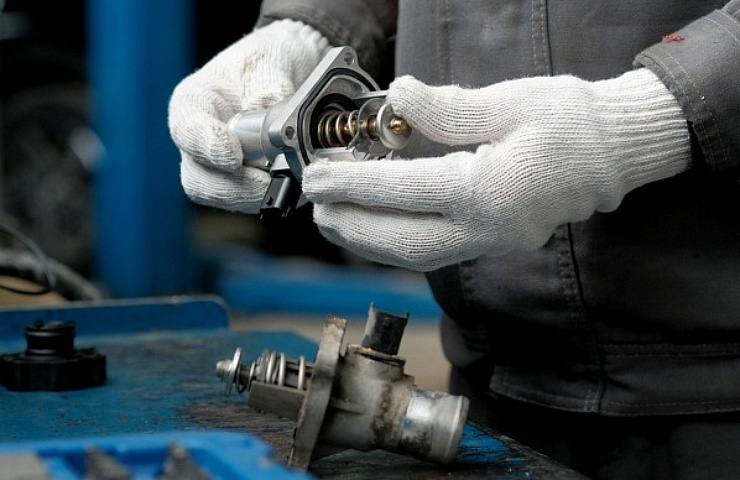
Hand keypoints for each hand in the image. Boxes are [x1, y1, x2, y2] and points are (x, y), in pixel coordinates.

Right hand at [168, 20, 329, 212]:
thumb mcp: (271, 58)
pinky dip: (277, 196)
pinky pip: (254, 202)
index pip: (187, 131)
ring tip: (290, 177)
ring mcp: (220, 168)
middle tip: (269, 180)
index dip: (208, 147)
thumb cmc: (270, 61)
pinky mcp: (247, 185)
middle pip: (198, 180)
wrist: (291, 75)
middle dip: (234, 187)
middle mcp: (200, 141)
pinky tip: (297, 181)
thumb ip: (267, 82)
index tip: (233, 155)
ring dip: (258, 195)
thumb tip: (268, 109)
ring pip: (226, 198)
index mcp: (194, 103)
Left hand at [303, 69, 690, 270]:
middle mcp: (490, 228)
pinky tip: (378, 223)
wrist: (616, 151)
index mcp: (491, 191)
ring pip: (418, 255)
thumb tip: (399, 97)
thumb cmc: (572, 121)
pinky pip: (437, 250)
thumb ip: (447, 108)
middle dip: (352, 227)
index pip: (404, 193)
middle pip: (403, 243)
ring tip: (336, 221)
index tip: (317, 178)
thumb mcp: (509, 102)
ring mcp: (495, 241)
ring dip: (371, 241)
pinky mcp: (497, 240)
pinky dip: (399, 240)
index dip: (353, 186)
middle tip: (315, 207)